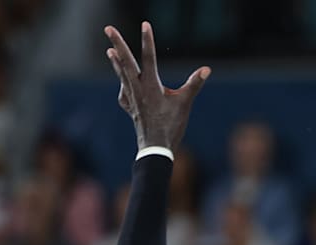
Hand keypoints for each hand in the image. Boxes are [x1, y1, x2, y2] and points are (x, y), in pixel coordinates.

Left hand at [104, 22, 209, 150]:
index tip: (145, 25)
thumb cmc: (172, 125)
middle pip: (125, 62)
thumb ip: (194, 84)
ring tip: (110, 50)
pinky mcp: (130, 108)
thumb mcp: (185, 103)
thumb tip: (206, 69)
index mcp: (150, 85)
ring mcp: (131, 99)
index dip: (147, 40)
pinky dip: (122, 84)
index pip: (148, 57)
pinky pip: (123, 92)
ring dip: (116, 61)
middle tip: (108, 29)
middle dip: (117, 43)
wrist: (155, 147)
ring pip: (121, 75)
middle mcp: (137, 89)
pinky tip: (123, 83)